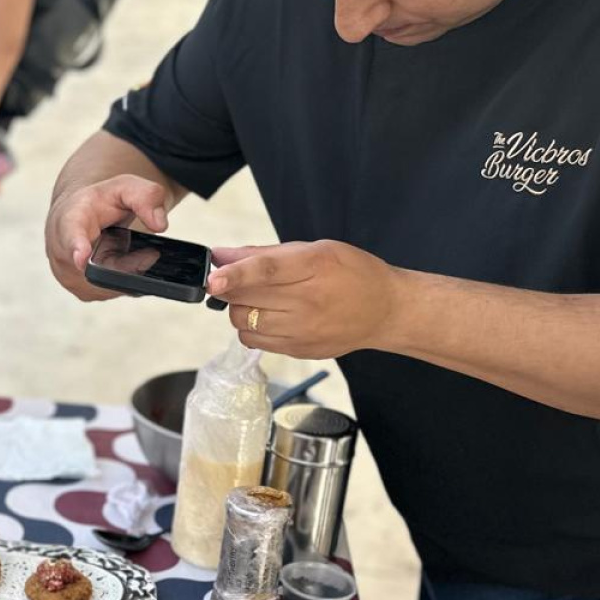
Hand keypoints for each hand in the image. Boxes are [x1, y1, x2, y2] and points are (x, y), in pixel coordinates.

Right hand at [44, 174, 171, 301]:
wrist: (79, 216)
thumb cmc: (101, 202)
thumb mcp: (127, 187)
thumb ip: (146, 197)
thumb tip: (159, 225)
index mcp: (70, 218)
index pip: (70, 233)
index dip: (76, 247)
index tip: (82, 258)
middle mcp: (61, 251)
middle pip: (97, 268)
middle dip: (128, 265)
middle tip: (151, 254)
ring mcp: (69, 275)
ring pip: (106, 285)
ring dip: (127, 273)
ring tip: (137, 253)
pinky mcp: (81, 291)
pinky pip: (108, 292)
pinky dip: (123, 281)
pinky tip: (127, 265)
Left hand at [206, 240, 402, 358]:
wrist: (388, 310)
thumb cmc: (353, 273)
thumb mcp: (316, 250)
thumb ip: (265, 253)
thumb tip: (222, 255)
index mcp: (314, 266)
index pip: (266, 271)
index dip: (235, 274)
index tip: (212, 279)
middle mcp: (308, 301)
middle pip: (248, 297)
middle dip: (230, 287)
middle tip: (230, 280)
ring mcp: (304, 330)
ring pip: (245, 322)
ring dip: (239, 309)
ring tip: (257, 299)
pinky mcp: (300, 350)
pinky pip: (255, 342)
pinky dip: (250, 328)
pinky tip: (267, 317)